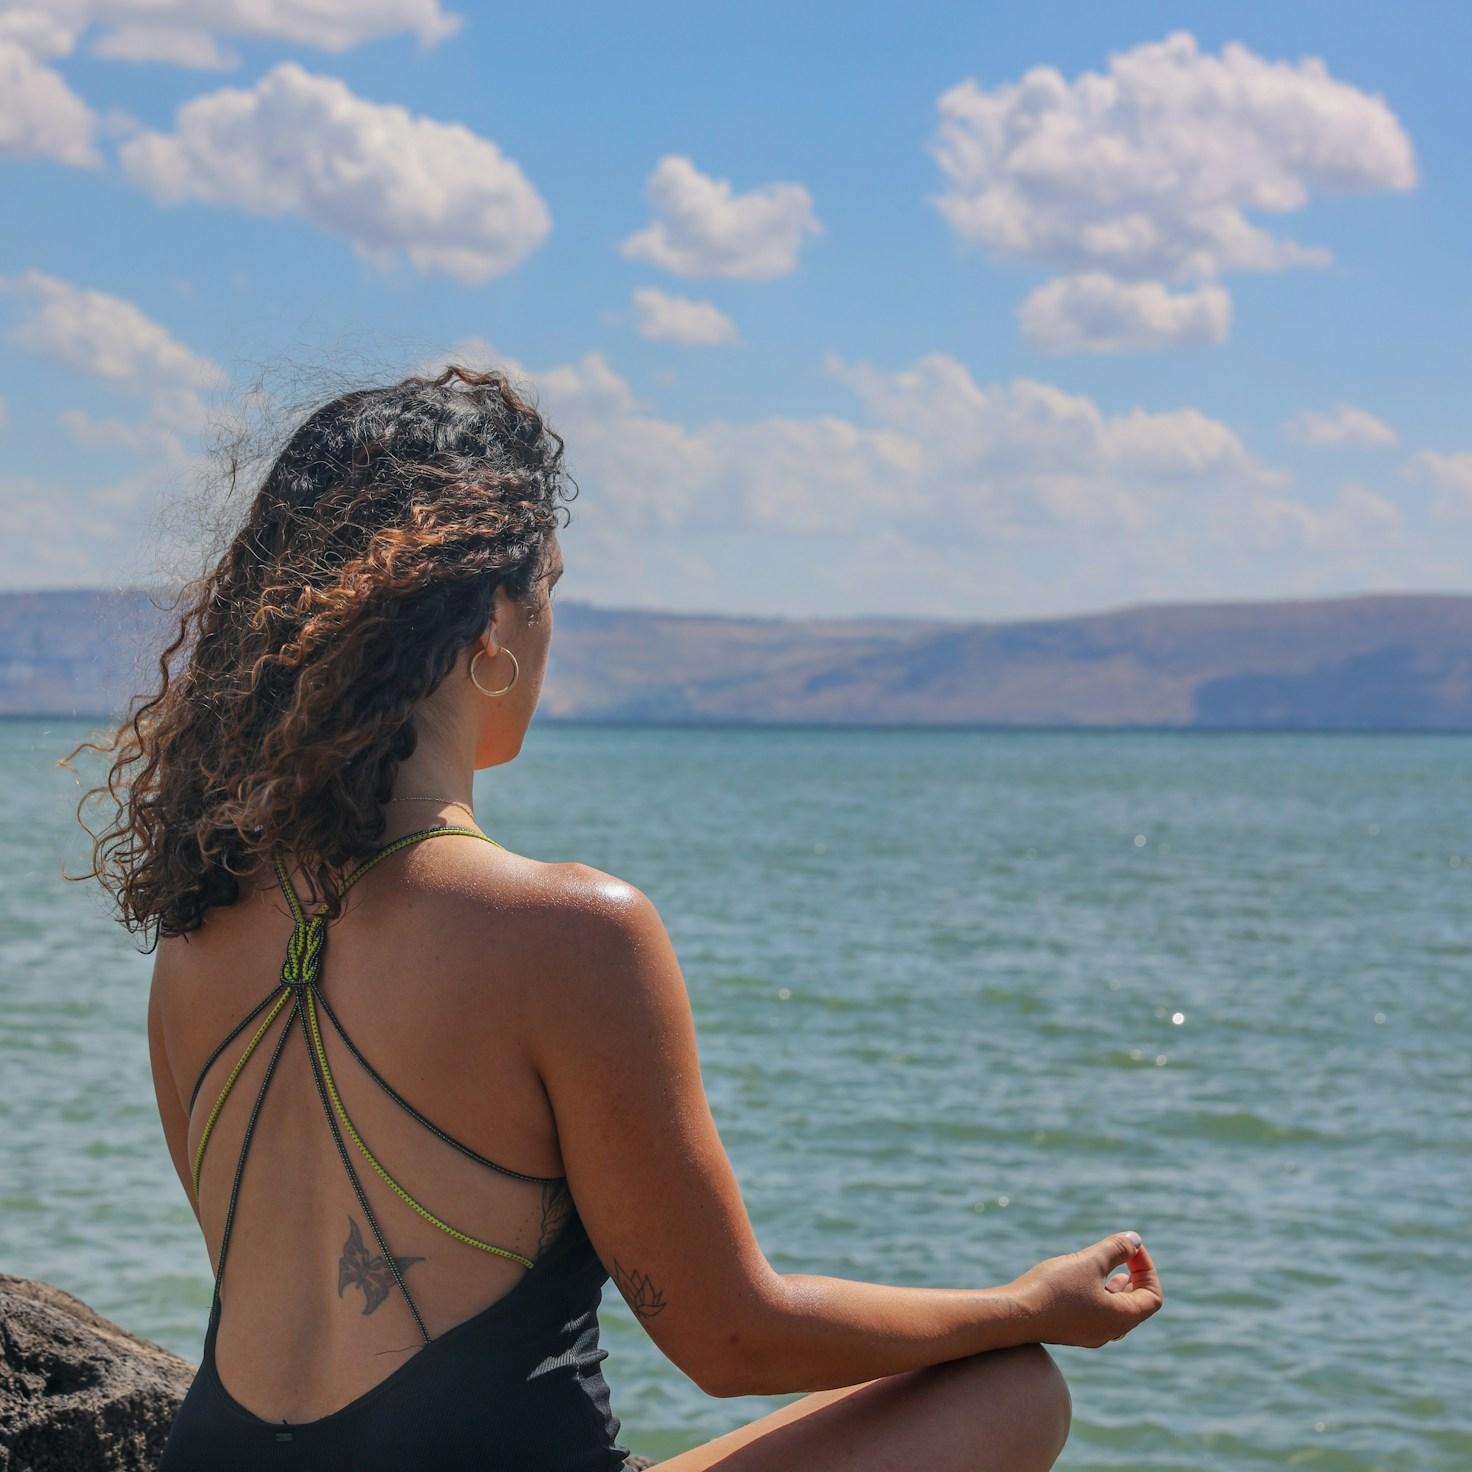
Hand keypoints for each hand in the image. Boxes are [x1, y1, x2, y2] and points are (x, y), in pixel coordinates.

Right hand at [1007, 1231, 1162, 1348]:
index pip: (1152, 1296)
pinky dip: (1100, 1294)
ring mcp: (1090, 1334)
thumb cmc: (1055, 1288)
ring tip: (1111, 1268)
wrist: (1015, 1314)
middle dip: (1135, 1276)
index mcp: (1121, 1318)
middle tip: (1125, 1254)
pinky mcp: (1072, 1330)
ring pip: (1116, 1310)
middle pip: (1136, 1305)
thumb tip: (1135, 1240)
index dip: (1147, 1269)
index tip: (1131, 1249)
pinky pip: (1098, 1313)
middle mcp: (1110, 1332)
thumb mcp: (1089, 1261)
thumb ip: (1115, 1249)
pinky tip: (1083, 1278)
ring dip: (1117, 1286)